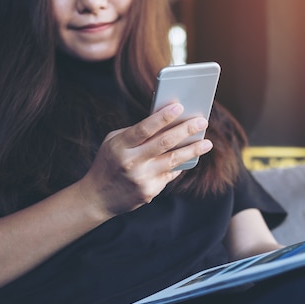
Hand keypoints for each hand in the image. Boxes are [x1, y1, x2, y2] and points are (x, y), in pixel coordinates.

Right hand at [80, 103, 212, 215]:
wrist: (97, 197)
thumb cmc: (109, 162)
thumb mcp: (114, 143)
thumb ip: (136, 133)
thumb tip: (167, 123)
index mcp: (120, 146)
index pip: (144, 128)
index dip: (162, 117)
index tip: (179, 106)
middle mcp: (131, 162)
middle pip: (164, 143)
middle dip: (186, 130)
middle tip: (202, 122)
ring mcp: (141, 178)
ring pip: (173, 160)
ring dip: (193, 150)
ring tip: (207, 143)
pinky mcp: (149, 192)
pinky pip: (169, 174)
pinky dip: (180, 165)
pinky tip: (190, 158)